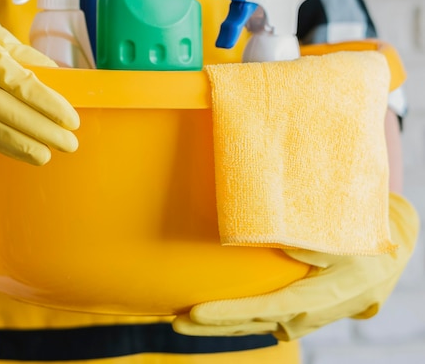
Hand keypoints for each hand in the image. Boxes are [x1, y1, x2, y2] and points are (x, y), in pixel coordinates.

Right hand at [0, 0, 78, 164]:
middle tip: (70, 144)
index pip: (25, 85)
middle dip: (44, 131)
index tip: (72, 120)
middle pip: (12, 112)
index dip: (50, 105)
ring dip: (23, 146)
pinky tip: (21, 151)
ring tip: (46, 156)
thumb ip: (23, 53)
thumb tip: (56, 73)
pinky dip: (2, 144)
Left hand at [172, 192, 418, 340]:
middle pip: (251, 324)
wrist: (390, 256)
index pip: (263, 309)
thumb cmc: (365, 242)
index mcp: (316, 298)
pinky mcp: (298, 313)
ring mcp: (301, 318)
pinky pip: (261, 319)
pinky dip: (235, 319)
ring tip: (182, 320)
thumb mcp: (344, 239)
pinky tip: (210, 316)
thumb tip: (278, 240)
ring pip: (254, 325)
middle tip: (174, 322)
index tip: (196, 311)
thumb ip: (312, 244)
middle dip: (211, 325)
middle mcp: (306, 315)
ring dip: (219, 325)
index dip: (228, 313)